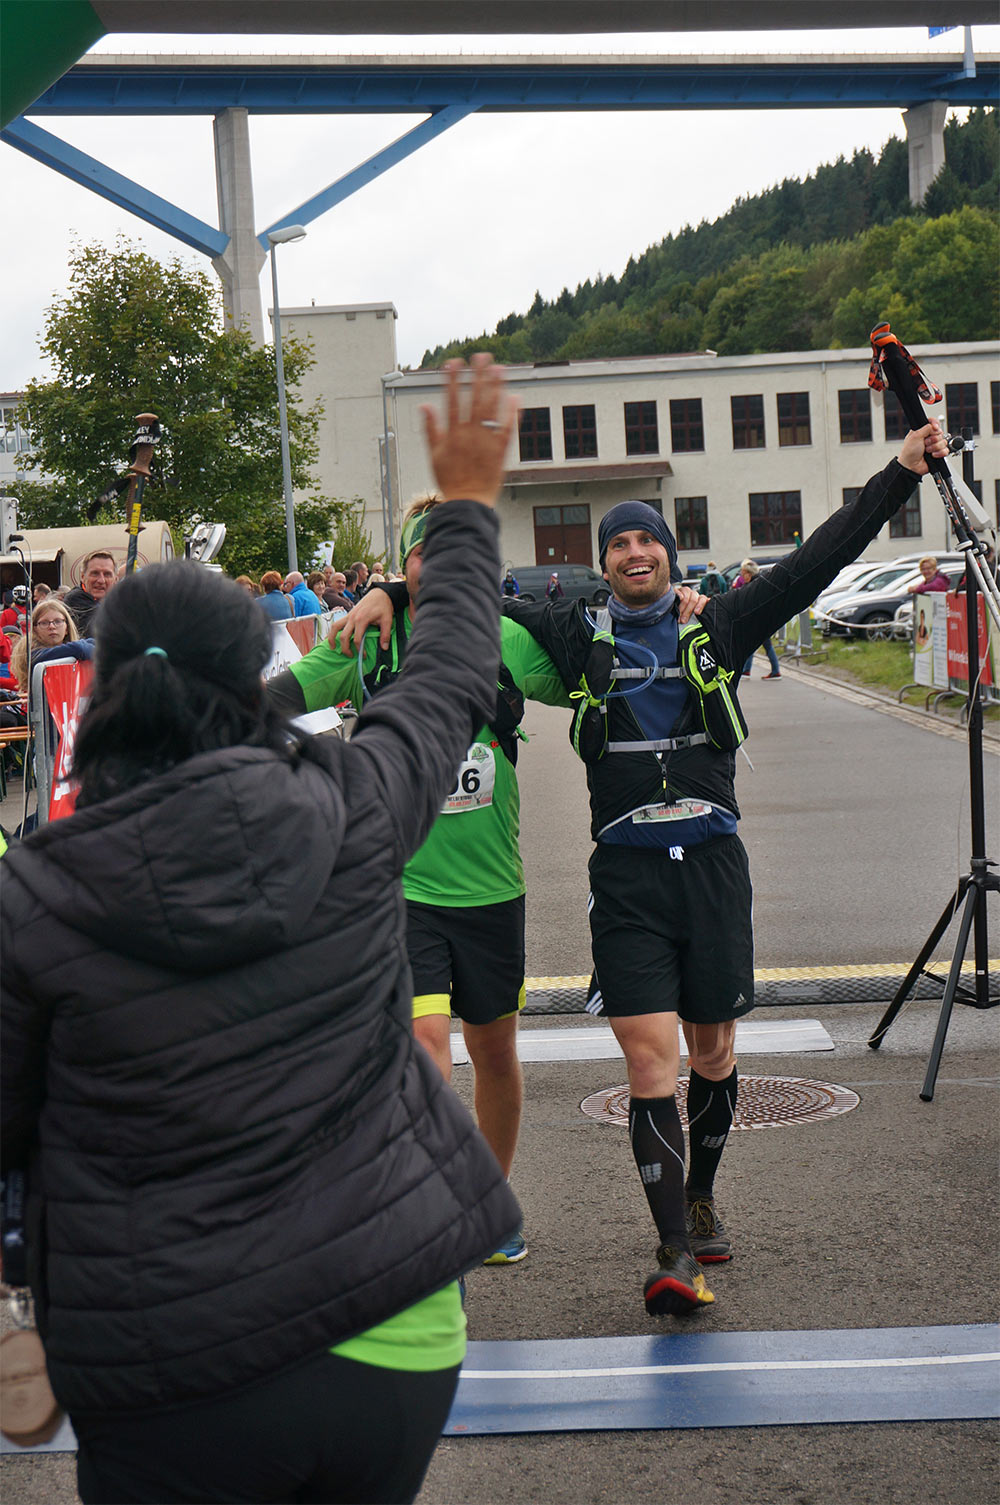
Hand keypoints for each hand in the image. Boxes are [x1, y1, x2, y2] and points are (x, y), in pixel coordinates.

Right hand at [334, 591, 394, 654]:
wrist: (380, 593)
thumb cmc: (383, 606)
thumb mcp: (387, 620)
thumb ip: (385, 635)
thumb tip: (384, 648)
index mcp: (361, 620)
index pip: (356, 639)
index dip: (359, 650)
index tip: (364, 655)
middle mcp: (352, 618)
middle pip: (343, 636)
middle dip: (345, 648)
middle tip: (350, 656)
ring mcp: (349, 615)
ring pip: (335, 627)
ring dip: (332, 638)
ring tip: (333, 648)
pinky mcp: (348, 614)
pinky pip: (337, 623)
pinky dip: (333, 631)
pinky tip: (332, 637)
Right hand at [420, 354, 517, 506]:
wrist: (467, 502)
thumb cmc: (449, 480)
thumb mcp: (434, 454)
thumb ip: (430, 428)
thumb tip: (425, 405)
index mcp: (452, 433)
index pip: (451, 400)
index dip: (452, 379)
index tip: (454, 362)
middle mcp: (469, 434)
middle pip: (474, 398)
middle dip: (477, 375)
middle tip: (482, 356)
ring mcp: (486, 441)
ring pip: (491, 409)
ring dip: (495, 387)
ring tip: (498, 369)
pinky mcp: (500, 451)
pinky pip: (507, 429)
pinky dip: (511, 413)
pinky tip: (515, 397)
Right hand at [676, 585, 707, 622]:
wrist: (671, 605)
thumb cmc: (683, 611)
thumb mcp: (691, 613)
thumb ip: (697, 611)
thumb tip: (704, 606)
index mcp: (698, 599)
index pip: (703, 599)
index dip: (700, 605)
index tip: (696, 612)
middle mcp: (692, 594)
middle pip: (694, 600)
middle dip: (688, 611)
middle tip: (683, 619)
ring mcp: (685, 591)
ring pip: (686, 598)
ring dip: (682, 608)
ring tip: (678, 615)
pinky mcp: (677, 590)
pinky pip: (679, 593)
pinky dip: (679, 596)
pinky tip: (678, 601)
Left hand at [897, 420, 947, 475]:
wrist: (911, 466)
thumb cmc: (909, 452)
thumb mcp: (915, 436)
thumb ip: (926, 428)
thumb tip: (935, 426)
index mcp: (922, 431)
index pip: (933, 423)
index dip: (935, 424)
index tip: (934, 428)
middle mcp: (928, 438)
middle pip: (940, 433)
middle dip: (933, 439)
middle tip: (925, 443)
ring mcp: (934, 446)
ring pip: (943, 442)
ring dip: (935, 447)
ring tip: (927, 451)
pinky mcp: (938, 453)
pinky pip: (946, 450)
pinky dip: (939, 453)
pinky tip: (932, 455)